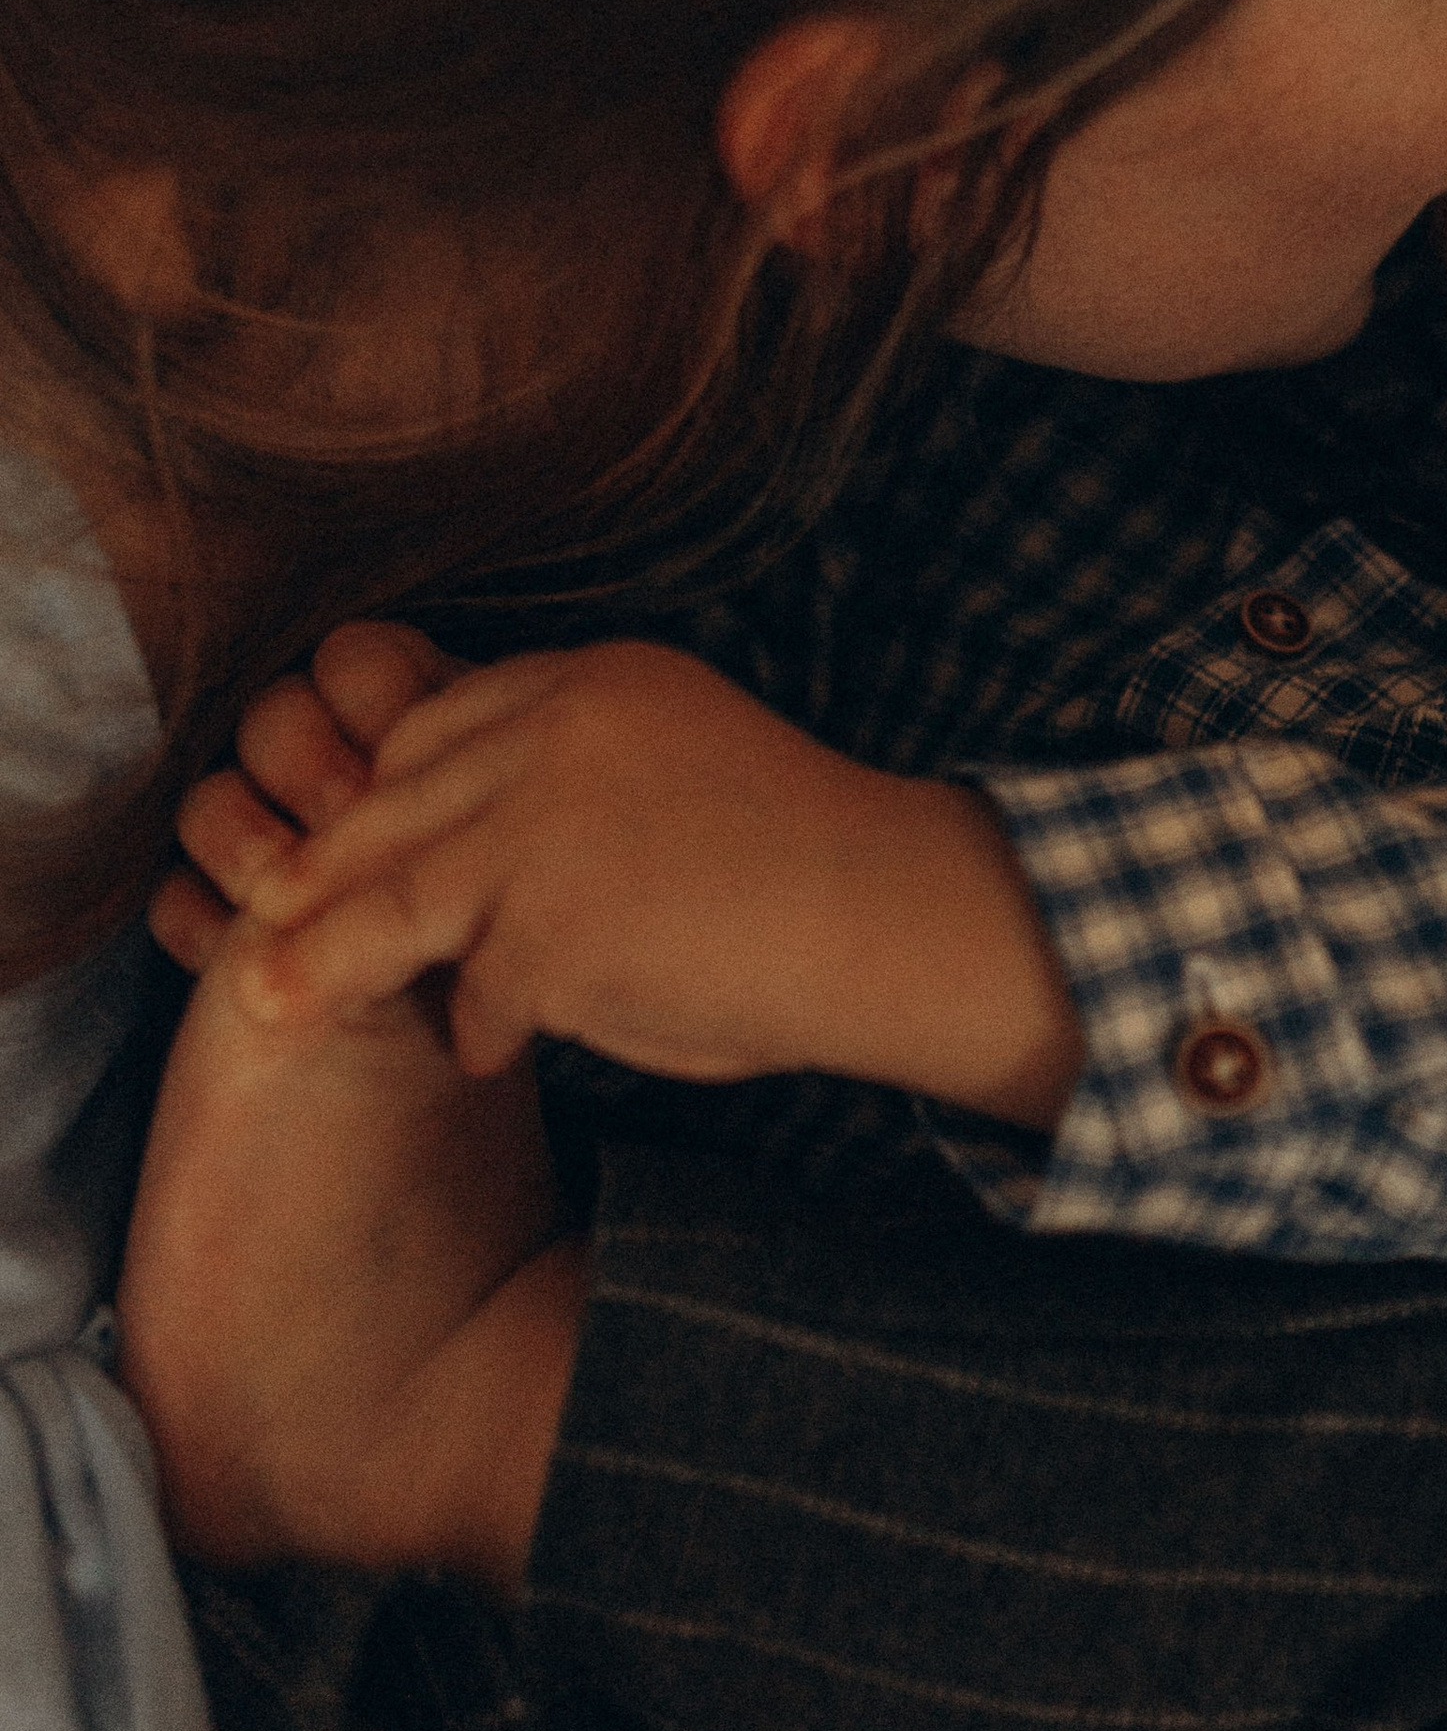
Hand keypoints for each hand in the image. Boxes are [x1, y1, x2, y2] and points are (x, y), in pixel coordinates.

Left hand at [199, 628, 1085, 1123]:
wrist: (894, 914)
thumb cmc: (817, 859)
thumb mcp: (689, 755)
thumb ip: (590, 767)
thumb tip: (483, 829)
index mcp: (593, 680)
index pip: (439, 725)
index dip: (387, 792)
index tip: (355, 840)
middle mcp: (553, 736)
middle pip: (391, 802)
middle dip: (328, 870)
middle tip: (267, 915)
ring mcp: (541, 830)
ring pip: (392, 900)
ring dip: (328, 957)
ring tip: (274, 996)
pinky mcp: (547, 929)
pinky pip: (479, 992)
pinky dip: (484, 1029)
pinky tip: (497, 1050)